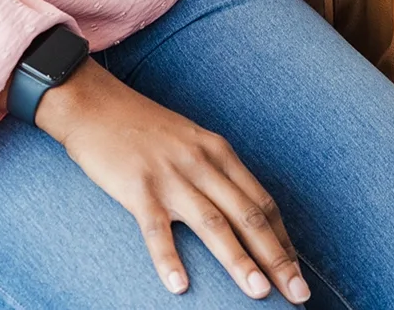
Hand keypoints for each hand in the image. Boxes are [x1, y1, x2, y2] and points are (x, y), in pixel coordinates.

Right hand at [35, 63, 308, 301]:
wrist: (94, 103)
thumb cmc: (143, 128)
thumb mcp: (190, 142)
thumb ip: (214, 172)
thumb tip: (238, 210)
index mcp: (220, 152)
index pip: (262, 202)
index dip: (283, 239)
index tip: (297, 270)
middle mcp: (203, 163)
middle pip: (249, 216)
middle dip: (277, 258)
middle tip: (298, 293)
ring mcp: (171, 176)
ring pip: (214, 224)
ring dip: (239, 261)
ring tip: (259, 293)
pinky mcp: (137, 187)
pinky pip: (156, 229)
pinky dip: (169, 258)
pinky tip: (180, 286)